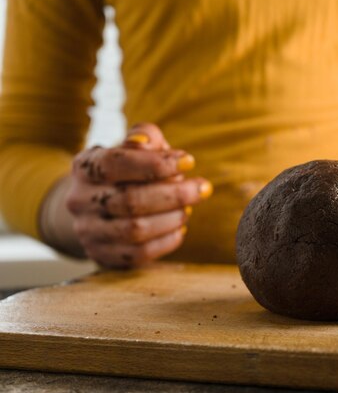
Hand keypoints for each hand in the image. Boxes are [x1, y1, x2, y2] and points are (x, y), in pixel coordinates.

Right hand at [66, 123, 211, 268]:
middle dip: (174, 194)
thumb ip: (145, 137)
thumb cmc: (128, 171)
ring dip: (171, 218)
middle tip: (203, 188)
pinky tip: (179, 228)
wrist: (98, 208)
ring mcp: (88, 231)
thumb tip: (144, 140)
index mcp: (85, 167)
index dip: (156, 163)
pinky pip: (139, 254)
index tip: (189, 162)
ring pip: (135, 230)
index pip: (116, 163)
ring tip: (189, 209)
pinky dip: (166, 241)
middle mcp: (80, 200)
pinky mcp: (102, 255)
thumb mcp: (135, 147)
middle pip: (130, 199)